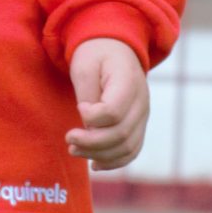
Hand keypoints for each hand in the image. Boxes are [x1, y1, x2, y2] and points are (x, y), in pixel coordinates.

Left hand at [65, 36, 148, 170]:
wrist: (115, 49)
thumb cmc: (95, 55)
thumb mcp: (84, 66)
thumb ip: (87, 95)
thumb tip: (88, 127)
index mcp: (129, 82)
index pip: (114, 112)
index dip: (92, 117)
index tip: (79, 106)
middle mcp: (141, 102)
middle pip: (120, 134)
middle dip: (91, 143)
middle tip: (69, 139)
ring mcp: (143, 116)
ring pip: (127, 147)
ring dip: (99, 155)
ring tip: (75, 150)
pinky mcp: (138, 126)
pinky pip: (132, 151)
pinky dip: (114, 162)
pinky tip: (94, 164)